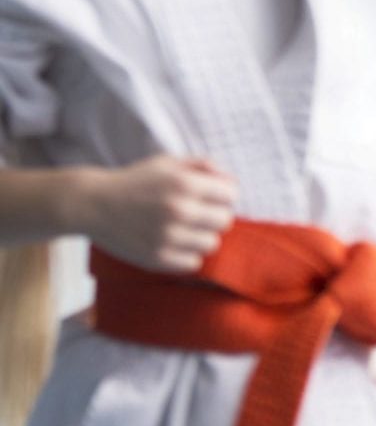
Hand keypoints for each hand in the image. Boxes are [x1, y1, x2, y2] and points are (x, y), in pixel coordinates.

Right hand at [80, 155, 237, 271]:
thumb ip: (204, 166)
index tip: (208, 197)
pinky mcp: (157, 258)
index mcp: (184, 184)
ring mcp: (167, 237)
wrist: (92, 204)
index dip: (221, 195)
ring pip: (212, 244)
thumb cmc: (136, 182)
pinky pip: (193, 263)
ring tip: (182, 229)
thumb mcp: (168, 163)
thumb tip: (232, 182)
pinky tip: (173, 243)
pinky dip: (186, 255)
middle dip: (213, 216)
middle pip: (225, 221)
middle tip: (195, 214)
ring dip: (200, 237)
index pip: (231, 195)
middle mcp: (178, 210)